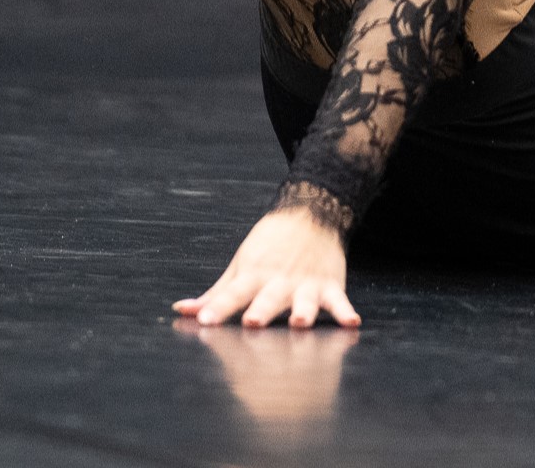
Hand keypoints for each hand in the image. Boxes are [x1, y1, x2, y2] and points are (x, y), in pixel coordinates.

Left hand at [173, 208, 360, 328]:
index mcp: (254, 274)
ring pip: (303, 299)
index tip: (203, 320)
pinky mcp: (329, 284)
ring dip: (302, 311)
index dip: (218, 306)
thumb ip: (216, 293)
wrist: (313, 211)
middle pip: (268, 296)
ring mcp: (306, 282)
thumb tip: (182, 311)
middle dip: (261, 310)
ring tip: (300, 322)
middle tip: (252, 323)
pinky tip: (352, 323)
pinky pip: (339, 300)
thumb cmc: (271, 244)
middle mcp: (279, 279)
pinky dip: (346, 311)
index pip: (232, 292)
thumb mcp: (241, 264)